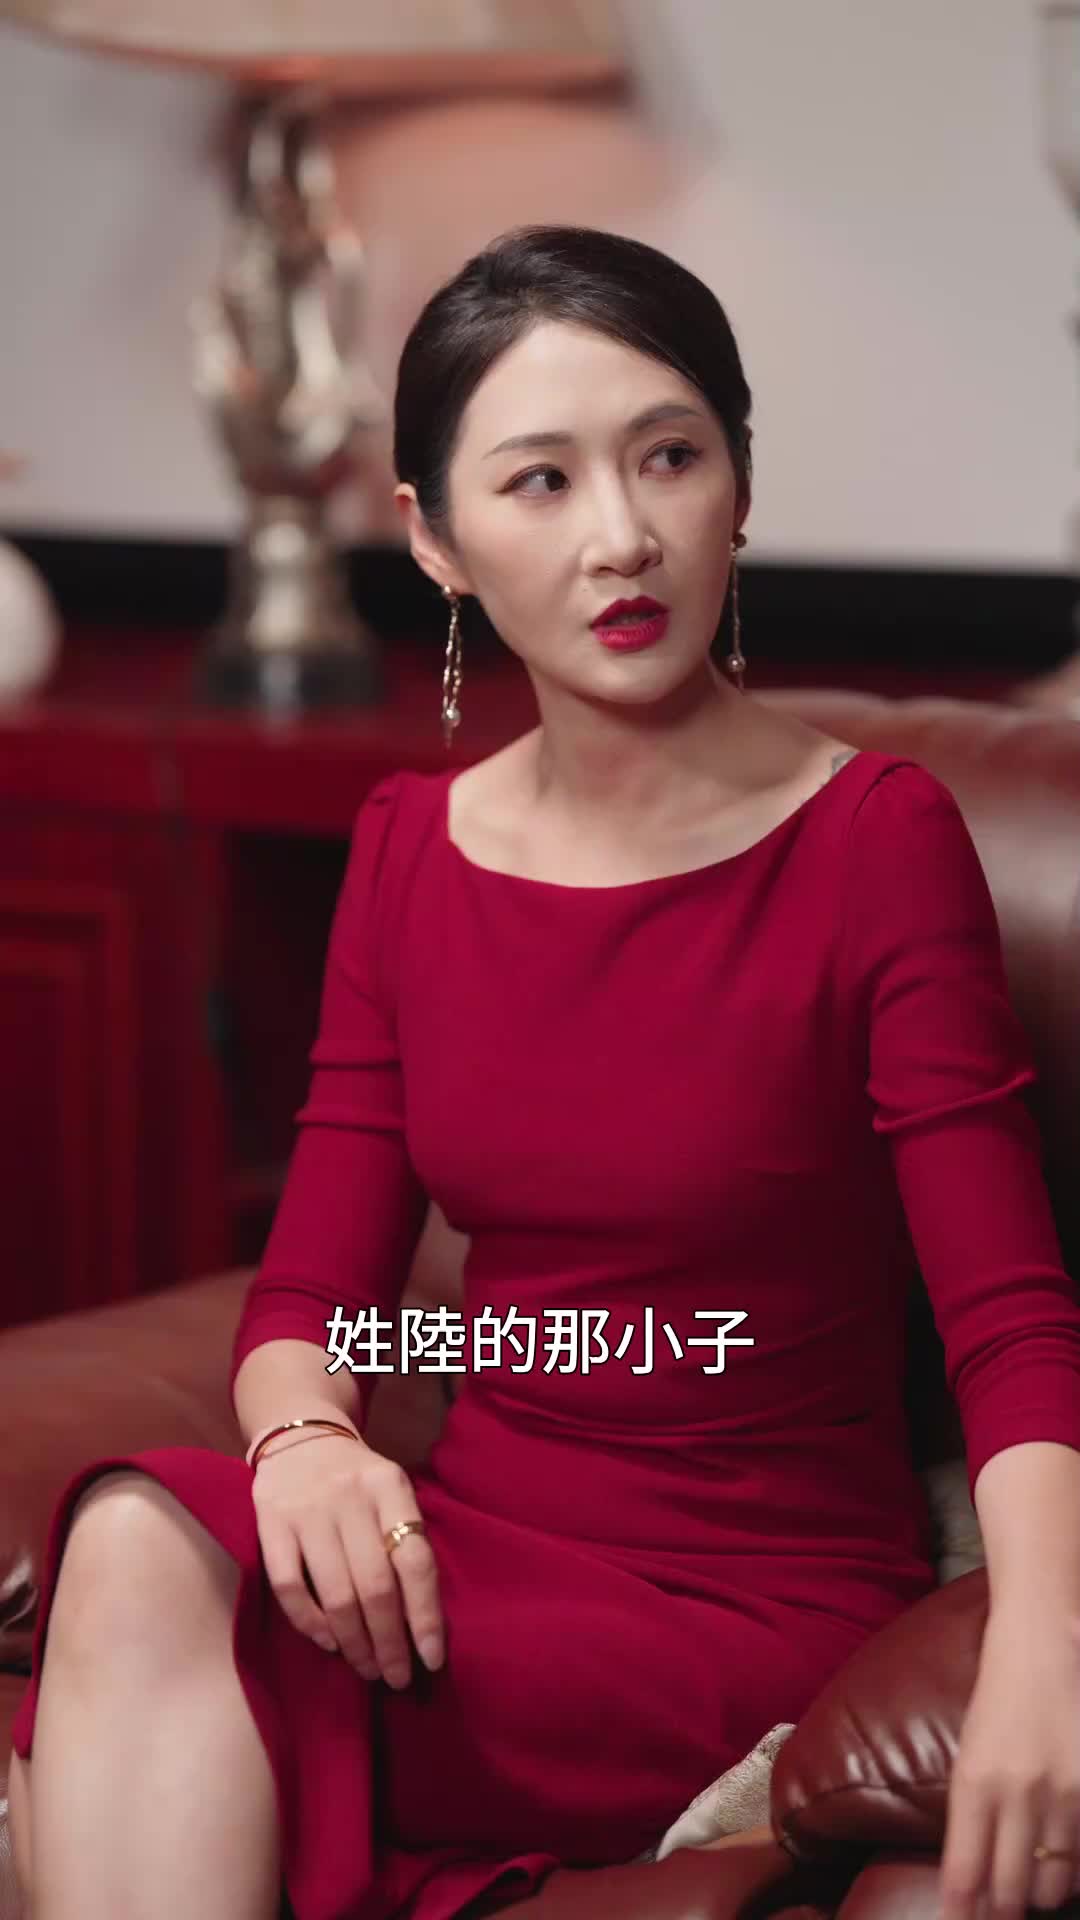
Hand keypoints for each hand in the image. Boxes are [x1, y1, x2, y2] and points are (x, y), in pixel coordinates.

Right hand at [251, 1428, 444, 1687]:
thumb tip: (421, 1623)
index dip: (425, 1616)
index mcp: (390, 1487)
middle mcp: (350, 1496)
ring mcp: (307, 1509)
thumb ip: (405, 1541)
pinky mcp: (270, 1522)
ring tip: (368, 1669)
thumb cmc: (356, 1480)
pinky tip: (328, 1642)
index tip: (431, 1659)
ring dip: (355, 1641)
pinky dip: (310, 1622)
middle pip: (376, 1585)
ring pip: (336, 1591)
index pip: (415, 1561)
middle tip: (397, 1677)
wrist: (300, 1436)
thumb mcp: (390, 1493)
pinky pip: (289, 1585)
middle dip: (390, 1642)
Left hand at [940, 1608, 1079, 1919]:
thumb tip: (973, 1877)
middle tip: (1001, 1912)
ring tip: (1033, 1886)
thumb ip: (973, 1815)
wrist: (1042, 1644)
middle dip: (1003, 1910)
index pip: (965, 1873)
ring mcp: (1063, 1794)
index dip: (963, 1911)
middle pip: (1010, 1890)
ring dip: (1040, 1892)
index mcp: (974, 1783)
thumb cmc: (999, 1699)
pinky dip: (1072, 1869)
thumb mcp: (970, 1754)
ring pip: (1053, 1882)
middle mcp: (1018, 1795)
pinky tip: (1063, 1865)